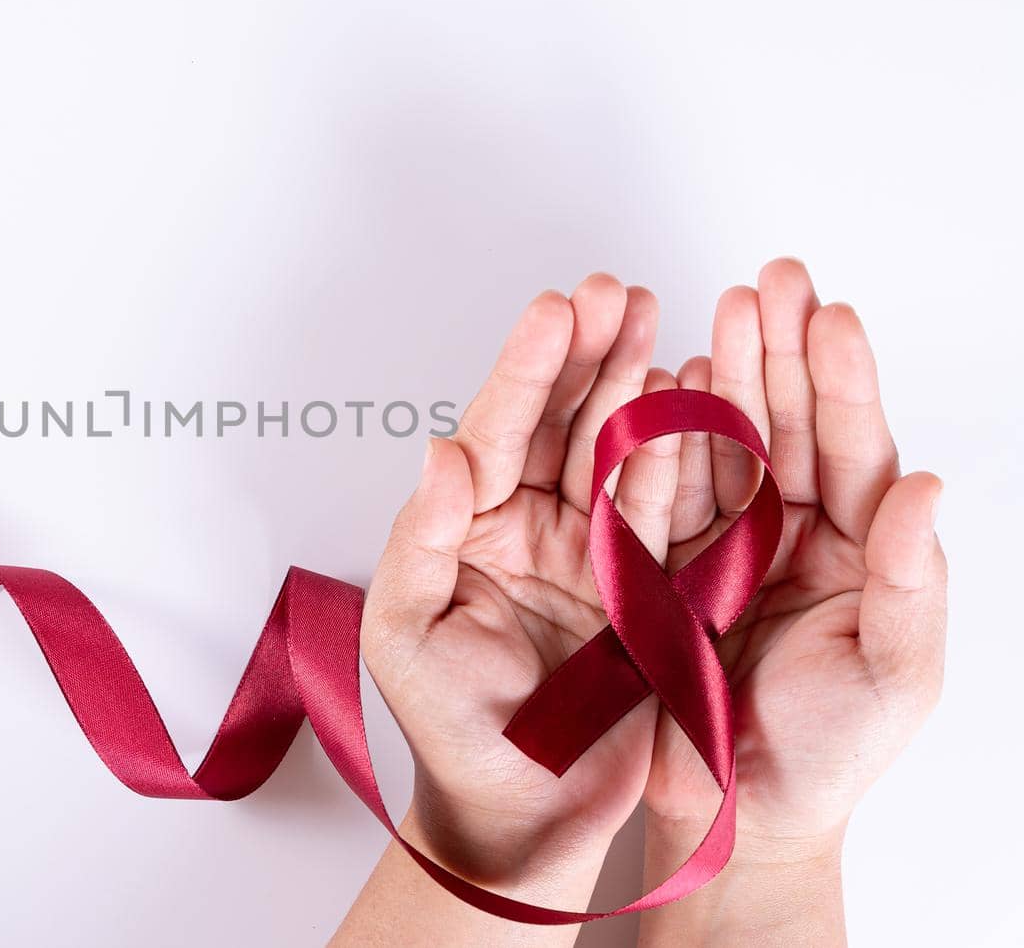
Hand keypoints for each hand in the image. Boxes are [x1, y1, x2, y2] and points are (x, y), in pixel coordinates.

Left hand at [337, 275, 676, 944]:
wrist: (524, 813)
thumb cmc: (451, 728)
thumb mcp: (408, 632)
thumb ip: (422, 539)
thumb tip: (440, 450)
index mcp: (469, 527)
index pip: (496, 431)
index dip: (527, 368)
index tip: (556, 309)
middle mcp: (531, 527)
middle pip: (561, 422)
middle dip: (588, 355)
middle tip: (615, 292)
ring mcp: (591, 552)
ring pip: (617, 452)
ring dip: (637, 388)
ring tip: (658, 325)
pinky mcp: (646, 585)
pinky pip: (668, 512)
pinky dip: (685, 458)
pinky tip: (699, 401)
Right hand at [640, 258, 945, 944]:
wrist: (735, 816)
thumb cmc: (827, 755)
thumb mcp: (895, 676)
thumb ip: (913, 581)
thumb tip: (925, 485)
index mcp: (857, 550)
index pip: (854, 448)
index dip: (842, 379)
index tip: (830, 316)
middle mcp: (791, 534)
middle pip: (788, 423)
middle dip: (779, 347)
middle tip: (771, 280)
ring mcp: (724, 544)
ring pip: (725, 441)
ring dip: (724, 372)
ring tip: (721, 308)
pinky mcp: (661, 565)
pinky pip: (662, 491)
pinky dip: (663, 435)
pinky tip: (669, 383)